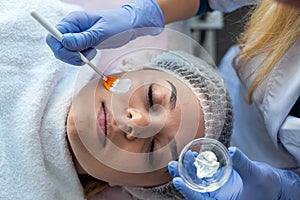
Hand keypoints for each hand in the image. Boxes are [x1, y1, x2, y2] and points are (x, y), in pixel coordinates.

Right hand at [46, 0, 163, 64]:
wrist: (129, 26)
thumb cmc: (118, 25)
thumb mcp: (102, 32)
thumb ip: (83, 38)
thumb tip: (64, 43)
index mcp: (73, 21)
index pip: (53, 35)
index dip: (60, 48)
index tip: (76, 54)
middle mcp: (71, 28)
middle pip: (57, 47)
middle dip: (69, 56)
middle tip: (85, 58)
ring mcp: (76, 36)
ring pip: (65, 53)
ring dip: (77, 58)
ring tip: (93, 52)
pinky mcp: (81, 44)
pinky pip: (74, 55)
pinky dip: (81, 59)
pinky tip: (92, 53)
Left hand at [168, 147, 299, 199]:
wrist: (273, 186)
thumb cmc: (267, 187)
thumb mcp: (256, 175)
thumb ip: (243, 164)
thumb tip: (232, 151)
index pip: (200, 199)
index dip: (188, 191)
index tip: (177, 180)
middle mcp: (217, 196)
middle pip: (194, 189)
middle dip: (182, 177)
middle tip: (172, 165)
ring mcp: (217, 188)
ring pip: (198, 180)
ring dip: (189, 169)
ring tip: (185, 155)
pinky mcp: (219, 180)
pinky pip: (205, 173)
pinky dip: (199, 165)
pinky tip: (194, 155)